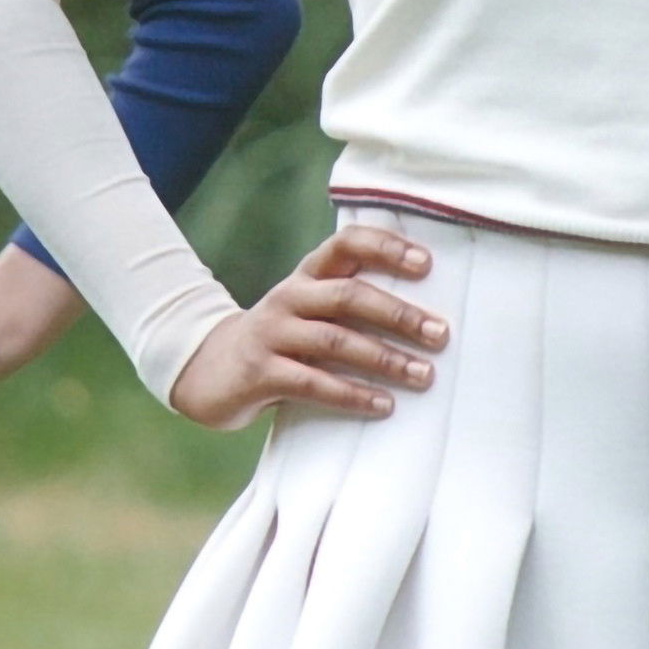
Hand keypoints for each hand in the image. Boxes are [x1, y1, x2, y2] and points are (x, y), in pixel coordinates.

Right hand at [164, 225, 446, 431]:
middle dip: (398, 314)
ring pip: (334, 340)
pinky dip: (351, 394)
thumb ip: (350, 301)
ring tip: (423, 375)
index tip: (427, 263)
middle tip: (440, 334)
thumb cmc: (282, 339)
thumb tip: (426, 312)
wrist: (208, 370)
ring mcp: (272, 333)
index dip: (386, 247)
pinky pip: (312, 383)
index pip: (347, 243)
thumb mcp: (309, 308)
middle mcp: (290, 296)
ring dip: (384, 358)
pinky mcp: (260, 372)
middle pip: (348, 295)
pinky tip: (383, 404)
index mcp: (307, 274)